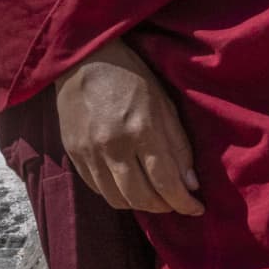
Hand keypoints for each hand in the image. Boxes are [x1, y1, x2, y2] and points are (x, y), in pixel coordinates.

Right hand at [54, 38, 203, 216]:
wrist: (84, 60)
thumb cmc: (131, 78)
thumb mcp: (165, 106)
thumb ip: (178, 146)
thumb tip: (189, 185)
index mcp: (142, 131)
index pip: (166, 183)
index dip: (185, 203)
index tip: (196, 208)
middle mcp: (113, 146)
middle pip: (141, 198)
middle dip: (164, 206)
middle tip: (174, 202)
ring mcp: (89, 151)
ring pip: (117, 198)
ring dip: (139, 203)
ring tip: (151, 195)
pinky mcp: (73, 152)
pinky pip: (96, 187)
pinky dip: (115, 193)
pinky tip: (126, 183)